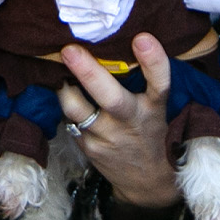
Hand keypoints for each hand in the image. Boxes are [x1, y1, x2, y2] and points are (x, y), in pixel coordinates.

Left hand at [58, 34, 179, 209]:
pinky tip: (63, 91)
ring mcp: (108, 137)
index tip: (142, 38)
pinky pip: (70, 121)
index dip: (153, 60)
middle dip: (89, 72)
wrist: (147, 181)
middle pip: (111, 98)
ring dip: (64, 89)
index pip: (159, 83)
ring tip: (59, 71)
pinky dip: (65, 104)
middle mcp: (132, 122)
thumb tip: (122, 37)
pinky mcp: (89, 148)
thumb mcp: (157, 108)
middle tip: (70, 50)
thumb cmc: (150, 130)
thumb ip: (144, 81)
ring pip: (78, 111)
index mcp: (155, 108)